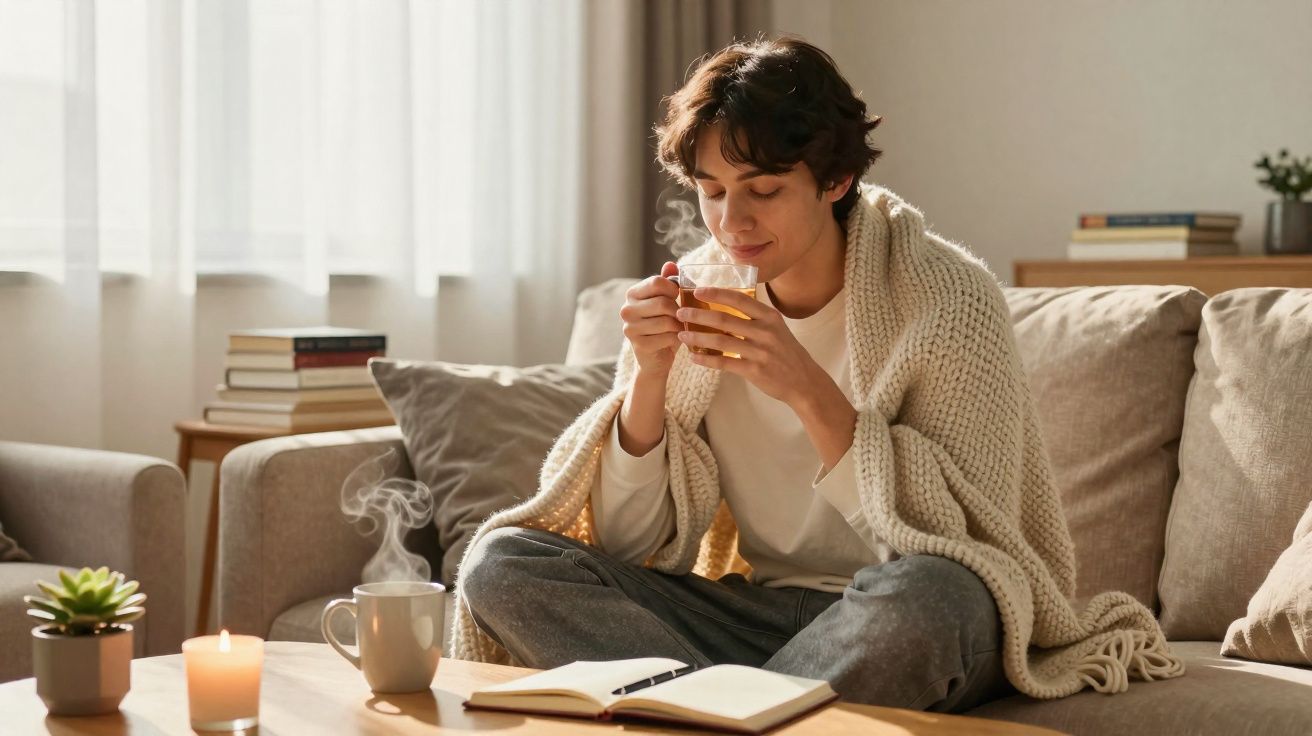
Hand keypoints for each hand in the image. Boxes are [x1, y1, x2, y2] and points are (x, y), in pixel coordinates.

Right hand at [620, 262, 681, 376]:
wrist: (656, 358)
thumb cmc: (665, 325)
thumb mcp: (668, 301)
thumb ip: (668, 282)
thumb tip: (670, 264)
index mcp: (632, 294)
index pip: (657, 282)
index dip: (674, 289)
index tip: (677, 297)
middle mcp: (626, 309)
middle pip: (663, 302)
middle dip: (678, 310)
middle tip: (682, 316)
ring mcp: (630, 328)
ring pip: (666, 321)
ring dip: (679, 326)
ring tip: (679, 328)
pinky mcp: (638, 345)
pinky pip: (667, 337)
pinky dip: (677, 339)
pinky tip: (674, 340)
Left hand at [676, 286, 825, 407]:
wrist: (804, 381)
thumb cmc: (787, 353)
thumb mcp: (777, 328)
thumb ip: (756, 317)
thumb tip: (726, 305)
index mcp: (769, 316)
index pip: (738, 298)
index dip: (716, 292)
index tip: (697, 290)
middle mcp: (765, 331)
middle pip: (723, 318)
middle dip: (698, 314)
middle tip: (680, 313)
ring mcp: (760, 351)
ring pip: (720, 340)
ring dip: (697, 337)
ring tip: (682, 335)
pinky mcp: (754, 370)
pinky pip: (724, 363)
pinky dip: (706, 360)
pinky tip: (694, 357)